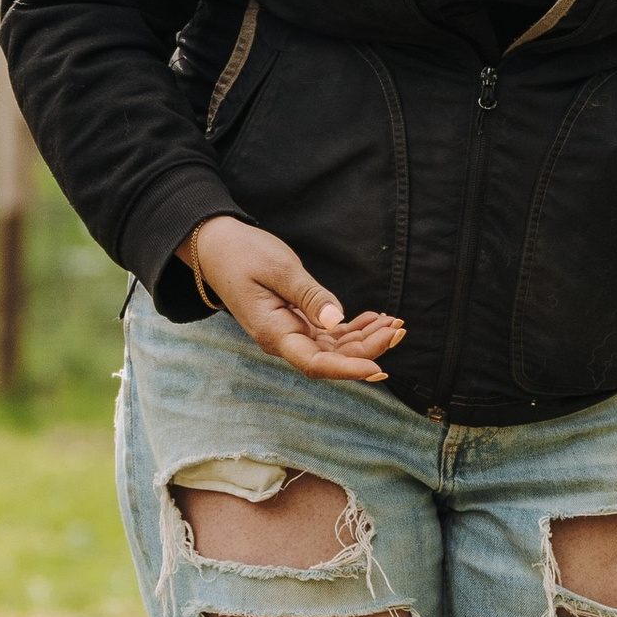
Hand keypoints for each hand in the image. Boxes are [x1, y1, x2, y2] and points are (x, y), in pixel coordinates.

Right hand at [180, 215, 406, 381]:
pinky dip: (353, 328)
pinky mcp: (295, 322)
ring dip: (366, 339)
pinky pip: (329, 334)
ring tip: (396, 323)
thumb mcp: (279, 268)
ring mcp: (290, 333)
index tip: (378, 366)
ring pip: (334, 347)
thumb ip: (310, 296)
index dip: (348, 369)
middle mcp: (283, 340)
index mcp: (274, 332)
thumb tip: (338, 320)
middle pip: (332, 358)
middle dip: (368, 349)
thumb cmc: (242, 254)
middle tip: (400, 330)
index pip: (316, 363)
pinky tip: (376, 318)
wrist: (216, 247)